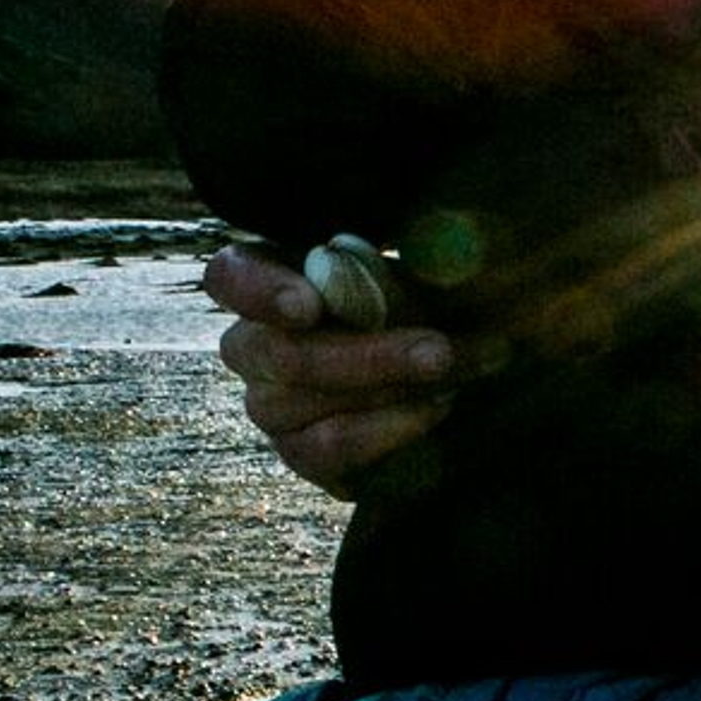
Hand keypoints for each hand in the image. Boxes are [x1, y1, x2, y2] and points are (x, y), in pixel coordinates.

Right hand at [199, 244, 457, 498]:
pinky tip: (434, 408)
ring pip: (300, 403)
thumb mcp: (448, 270)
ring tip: (451, 374)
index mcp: (277, 278)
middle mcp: (257, 343)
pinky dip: (387, 430)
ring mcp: (271, 403)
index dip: (258, 290)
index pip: (231, 276)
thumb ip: (435, 252)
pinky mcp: (302, 452)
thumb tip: (434, 248)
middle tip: (440, 351)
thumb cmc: (447, 304)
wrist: (470, 378)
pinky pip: (325, 448)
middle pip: (275, 351)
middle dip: (366, 355)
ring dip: (388, 389)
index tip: (309, 306)